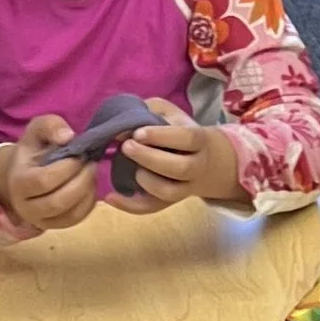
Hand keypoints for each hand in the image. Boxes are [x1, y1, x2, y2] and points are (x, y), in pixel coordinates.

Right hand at [0, 119, 99, 238]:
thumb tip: (68, 137)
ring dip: (87, 192)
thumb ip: (51, 126)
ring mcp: (40, 220)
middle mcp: (26, 206)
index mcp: (19, 182)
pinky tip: (90, 186)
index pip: (44, 181)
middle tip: (91, 164)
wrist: (22, 173)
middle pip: (58, 202)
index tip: (79, 154)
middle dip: (81, 181)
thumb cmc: (32, 150)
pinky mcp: (54, 226)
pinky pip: (76, 219)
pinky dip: (89, 203)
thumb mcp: (37, 130)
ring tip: (92, 173)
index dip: (67, 168)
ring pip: (69, 214)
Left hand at [105, 103, 244, 214]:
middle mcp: (197, 167)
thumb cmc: (181, 131)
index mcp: (200, 140)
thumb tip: (121, 128)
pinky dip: (129, 205)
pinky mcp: (169, 201)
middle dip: (150, 158)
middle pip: (180, 168)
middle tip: (127, 146)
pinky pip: (151, 208)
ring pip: (168, 192)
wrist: (209, 160)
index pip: (186, 138)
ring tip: (128, 166)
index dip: (161, 136)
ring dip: (145, 181)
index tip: (138, 132)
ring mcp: (184, 188)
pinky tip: (110, 196)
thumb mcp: (171, 114)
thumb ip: (148, 112)